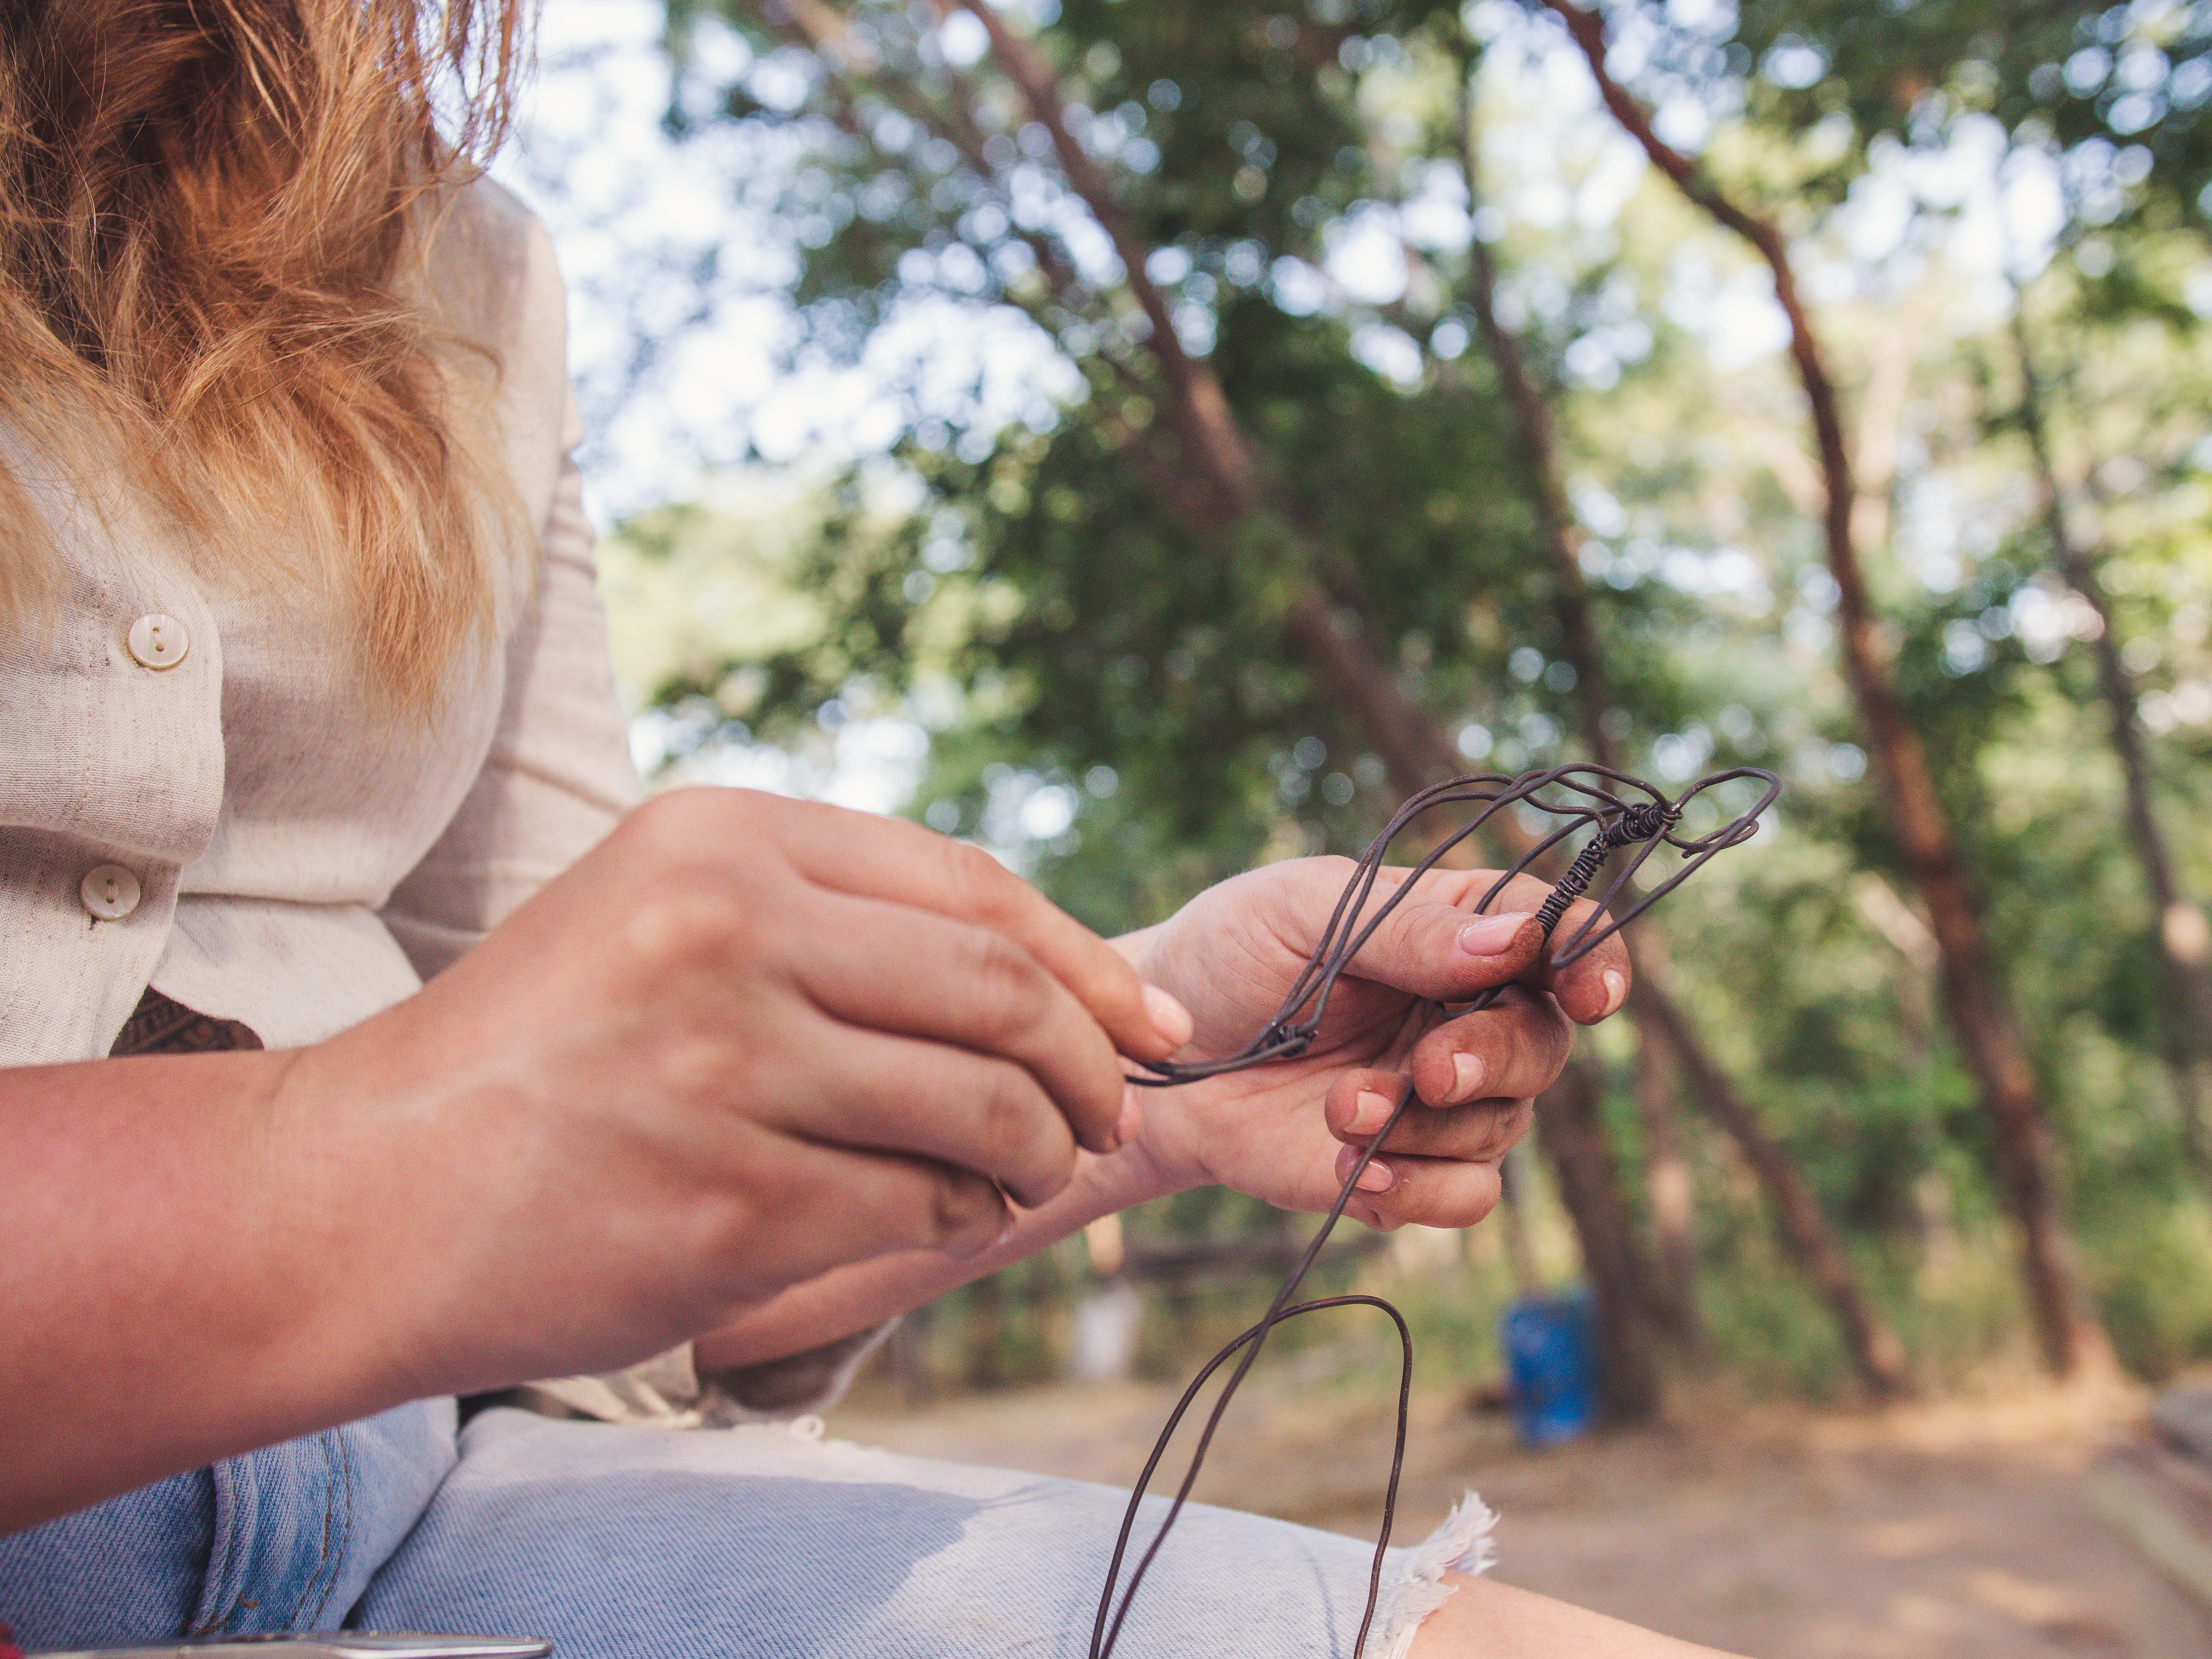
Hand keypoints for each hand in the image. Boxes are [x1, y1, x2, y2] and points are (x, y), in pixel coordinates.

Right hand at [286, 788, 1189, 1395]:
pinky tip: (944, 1216)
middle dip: (1090, 1063)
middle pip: (1001, 991)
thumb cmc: (533, 1060)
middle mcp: (730, 933)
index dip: (1087, 961)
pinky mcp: (730, 1202)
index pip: (972, 887)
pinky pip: (920, 1207)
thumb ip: (832, 920)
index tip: (1149, 1023)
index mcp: (721, 840)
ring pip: (983, 1107)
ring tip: (1031, 1171)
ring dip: (1040, 1151)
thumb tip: (1042, 972)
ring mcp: (729, 1068)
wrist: (361, 1196)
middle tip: (1111, 1110)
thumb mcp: (662, 920)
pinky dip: (960, 1219)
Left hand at [1119, 860, 1628, 1230]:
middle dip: (1496, 1058)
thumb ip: (1407, 927)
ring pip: (1504, 1125)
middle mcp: (1470, 1013)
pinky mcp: (1408, 1168)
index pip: (1563, 937)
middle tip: (1429, 1068)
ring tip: (1339, 1108)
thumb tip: (1515, 940)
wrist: (1158, 1058)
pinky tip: (1355, 1173)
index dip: (1595, 961)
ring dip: (1429, 1127)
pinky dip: (1421, 1189)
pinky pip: (1466, 1195)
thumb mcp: (1301, 910)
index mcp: (1459, 930)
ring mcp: (1444, 1098)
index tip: (1592, 994)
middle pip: (1544, 1041)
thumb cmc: (1229, 956)